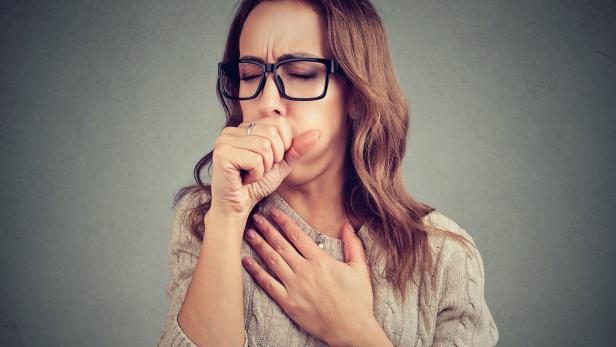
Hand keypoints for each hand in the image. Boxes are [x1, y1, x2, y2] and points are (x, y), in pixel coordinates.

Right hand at [210, 117, 320, 219]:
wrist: (238, 207)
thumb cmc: (256, 186)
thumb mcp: (282, 165)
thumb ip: (296, 148)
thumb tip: (317, 133)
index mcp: (245, 128)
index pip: (278, 122)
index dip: (283, 145)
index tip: (269, 161)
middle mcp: (232, 130)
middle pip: (271, 132)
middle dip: (274, 157)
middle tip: (259, 170)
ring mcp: (224, 140)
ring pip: (264, 146)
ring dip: (264, 167)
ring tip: (251, 175)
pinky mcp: (222, 154)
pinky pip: (254, 159)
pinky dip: (256, 174)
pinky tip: (244, 179)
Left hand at [241, 207, 376, 345]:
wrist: (352, 329)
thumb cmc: (358, 300)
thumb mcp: (359, 269)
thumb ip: (353, 245)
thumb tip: (347, 225)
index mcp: (321, 261)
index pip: (297, 235)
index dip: (284, 222)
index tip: (274, 212)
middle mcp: (305, 271)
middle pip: (281, 245)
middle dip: (267, 229)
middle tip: (256, 217)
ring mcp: (295, 287)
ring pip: (272, 261)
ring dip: (259, 245)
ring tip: (249, 233)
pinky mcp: (288, 303)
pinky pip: (268, 284)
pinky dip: (256, 271)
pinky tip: (247, 261)